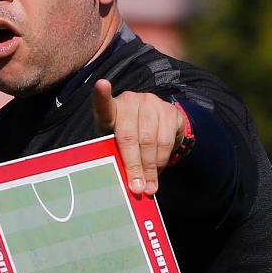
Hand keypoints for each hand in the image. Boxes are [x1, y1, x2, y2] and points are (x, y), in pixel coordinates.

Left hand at [92, 79, 185, 195]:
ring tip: (149, 186)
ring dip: (150, 168)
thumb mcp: (115, 146)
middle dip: (134, 166)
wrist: (153, 125)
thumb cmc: (126, 139)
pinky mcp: (170, 110)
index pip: (104, 104)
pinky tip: (158, 170)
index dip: (102, 95)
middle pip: (130, 136)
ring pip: (151, 141)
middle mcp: (131, 101)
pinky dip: (162, 160)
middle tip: (137, 188)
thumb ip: (117, 158)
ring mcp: (152, 103)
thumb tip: (129, 185)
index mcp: (111, 110)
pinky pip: (167, 141)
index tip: (101, 84)